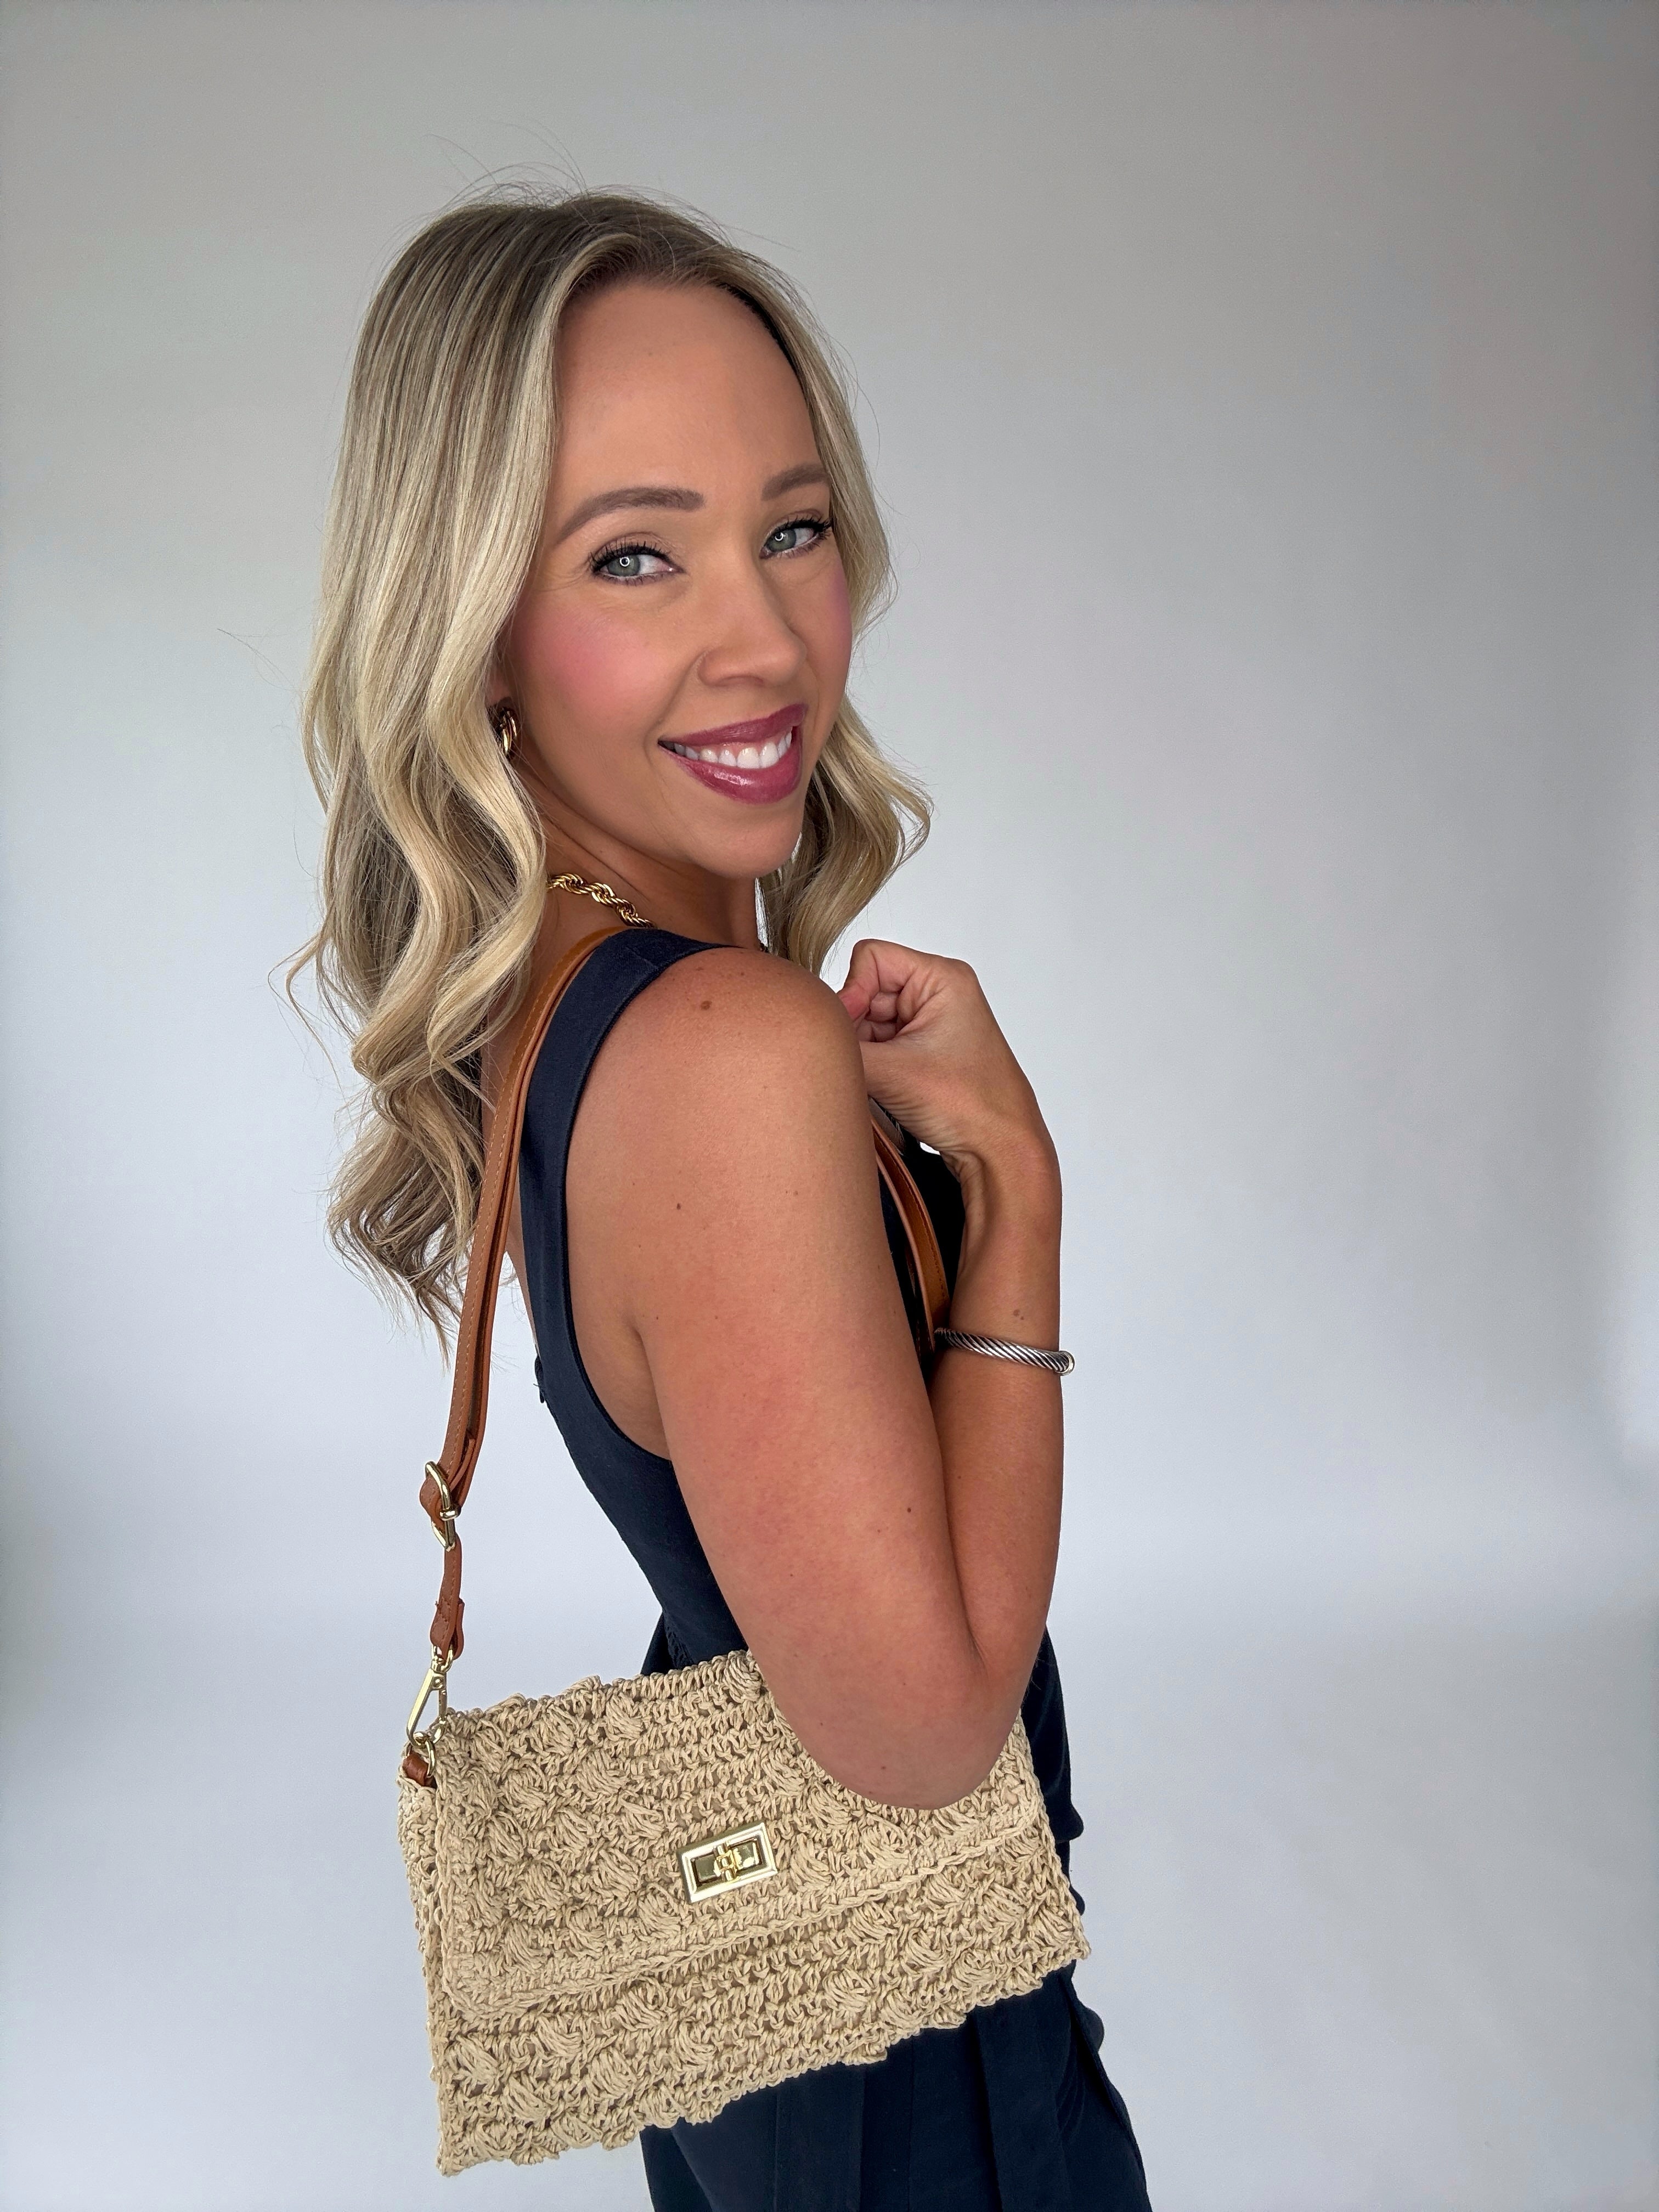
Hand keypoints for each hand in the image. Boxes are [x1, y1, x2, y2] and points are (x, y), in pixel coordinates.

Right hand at [835, 939, 1057, 1199]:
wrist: (1000, 1150)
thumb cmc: (970, 1107)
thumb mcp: (890, 1072)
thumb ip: (841, 1047)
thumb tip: (805, 1036)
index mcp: (942, 977)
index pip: (870, 957)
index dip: (851, 992)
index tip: (852, 1033)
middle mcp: (938, 992)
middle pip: (867, 989)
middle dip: (857, 1026)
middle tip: (868, 1062)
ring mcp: (930, 1021)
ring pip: (869, 1019)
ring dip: (865, 1049)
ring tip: (883, 1080)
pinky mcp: (924, 1047)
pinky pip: (880, 1042)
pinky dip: (873, 1063)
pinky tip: (885, 1086)